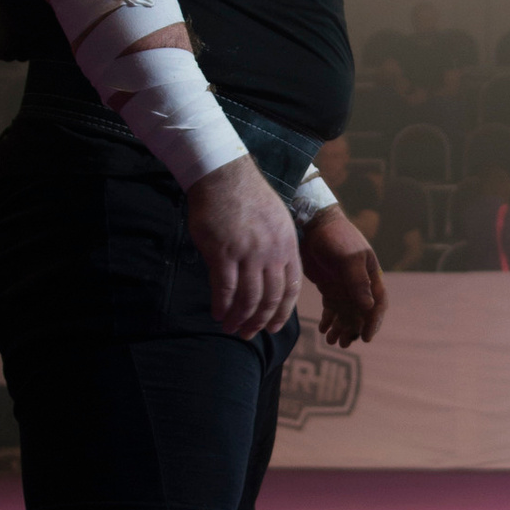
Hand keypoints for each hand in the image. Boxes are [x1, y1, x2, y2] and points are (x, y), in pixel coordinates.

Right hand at [186, 156, 302, 339]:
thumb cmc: (248, 198)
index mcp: (288, 246)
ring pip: (249, 299)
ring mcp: (248, 254)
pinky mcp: (223, 253)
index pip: (291, 289)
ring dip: (240, 318)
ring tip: (231, 327)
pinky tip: (218, 313)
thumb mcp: (276, 222)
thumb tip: (269, 276)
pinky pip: (225, 289)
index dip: (282, 312)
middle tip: (249, 334)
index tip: (273, 327)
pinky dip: (222, 305)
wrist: (225, 176)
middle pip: (270, 299)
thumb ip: (276, 250)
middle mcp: (272, 253)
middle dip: (260, 322)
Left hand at [301, 207, 386, 346]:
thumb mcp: (349, 258)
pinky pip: (331, 309)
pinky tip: (322, 329)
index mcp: (371, 277)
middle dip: (353, 330)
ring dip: (340, 329)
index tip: (365, 338)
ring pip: (345, 315)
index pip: (377, 305)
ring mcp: (344, 287)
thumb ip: (358, 282)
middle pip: (361, 314)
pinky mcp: (329, 287)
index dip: (373, 323)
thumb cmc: (336, 237)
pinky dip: (328, 321)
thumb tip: (369, 307)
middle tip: (342, 343)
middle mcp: (360, 285)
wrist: (314, 224)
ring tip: (331, 340)